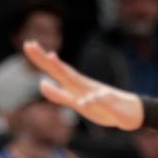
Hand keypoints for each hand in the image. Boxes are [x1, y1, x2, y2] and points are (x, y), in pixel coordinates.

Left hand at [24, 41, 142, 131]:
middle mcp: (83, 85)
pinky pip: (100, 102)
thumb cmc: (102, 107)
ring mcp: (96, 93)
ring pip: (78, 81)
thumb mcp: (75, 103)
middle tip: (29, 44)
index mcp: (75, 85)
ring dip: (65, 71)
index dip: (41, 59)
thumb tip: (41, 84)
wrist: (130, 112)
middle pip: (61, 70)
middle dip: (45, 59)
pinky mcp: (109, 104)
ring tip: (52, 59)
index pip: (55, 70)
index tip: (28, 44)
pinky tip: (85, 101)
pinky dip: (93, 100)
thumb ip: (59, 94)